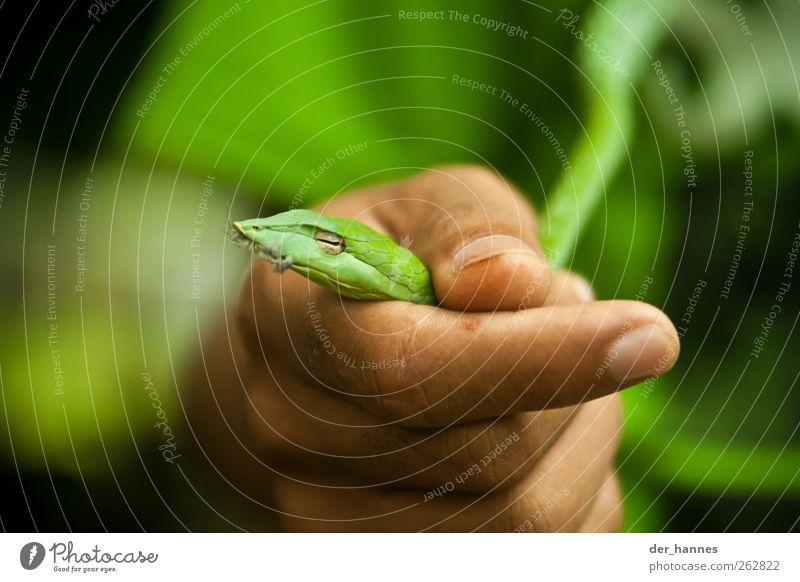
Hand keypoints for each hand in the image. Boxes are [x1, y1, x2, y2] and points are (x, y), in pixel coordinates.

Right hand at [190, 166, 678, 530]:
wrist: (315, 349)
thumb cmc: (383, 265)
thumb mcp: (419, 208)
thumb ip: (464, 227)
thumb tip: (512, 282)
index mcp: (293, 325)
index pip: (411, 370)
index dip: (539, 357)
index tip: (649, 334)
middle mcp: (297, 437)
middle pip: (487, 451)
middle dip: (570, 380)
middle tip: (571, 313)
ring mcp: (334, 513)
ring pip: (522, 516)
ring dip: (581, 434)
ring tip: (559, 369)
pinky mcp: (388, 555)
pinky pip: (537, 551)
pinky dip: (574, 485)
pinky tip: (546, 433)